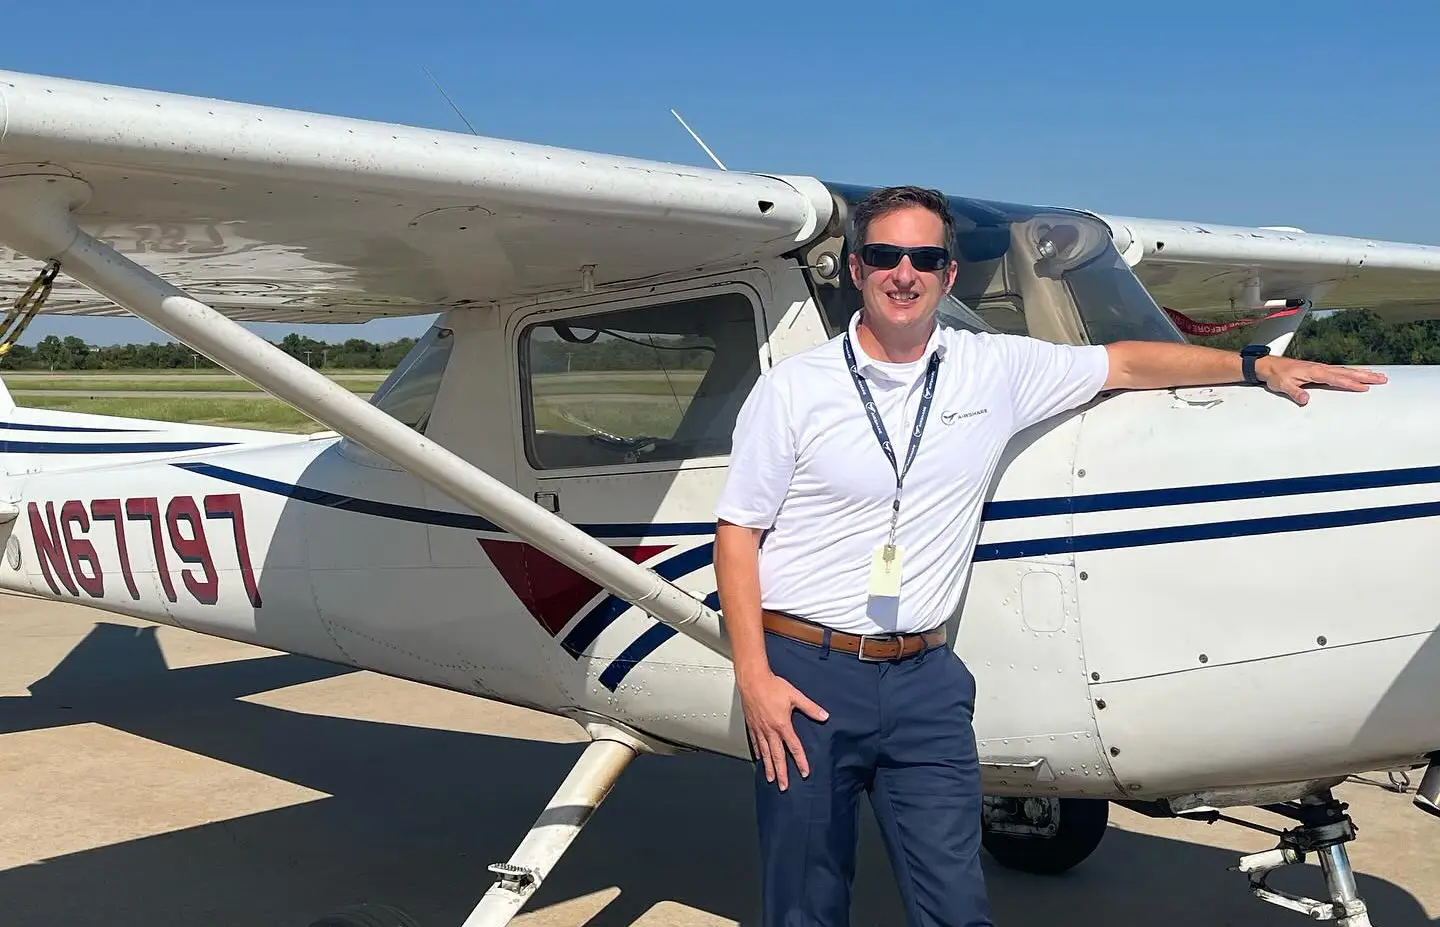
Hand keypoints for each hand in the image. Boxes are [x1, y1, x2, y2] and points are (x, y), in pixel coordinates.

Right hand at [738, 670, 827, 790]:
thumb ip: (810, 708)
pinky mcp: (752, 725)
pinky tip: (760, 759)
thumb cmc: (772, 686)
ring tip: (771, 778)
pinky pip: (755, 743)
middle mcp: (770, 730)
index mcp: (782, 725)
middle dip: (781, 772)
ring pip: (765, 753)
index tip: (804, 772)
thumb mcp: (795, 696)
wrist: (752, 680)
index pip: (793, 747)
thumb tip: (823, 715)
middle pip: (777, 756)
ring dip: (769, 767)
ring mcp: (759, 729)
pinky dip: (758, 753)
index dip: (800, 761)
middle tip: (783, 785)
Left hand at [1256, 356, 1387, 404]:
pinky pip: (1340, 371)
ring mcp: (1321, 368)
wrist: (1269, 366)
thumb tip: (1304, 399)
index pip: (1336, 379)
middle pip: (1347, 373)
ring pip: (1346, 371)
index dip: (1350, 384)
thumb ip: (1294, 392)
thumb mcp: (1283, 385)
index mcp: (1314, 372)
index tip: (1364, 387)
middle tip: (1382, 379)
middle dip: (1365, 376)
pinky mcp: (1320, 370)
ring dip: (1362, 373)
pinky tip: (1359, 375)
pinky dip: (1352, 373)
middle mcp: (1320, 368)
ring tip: (1378, 376)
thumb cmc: (1277, 375)